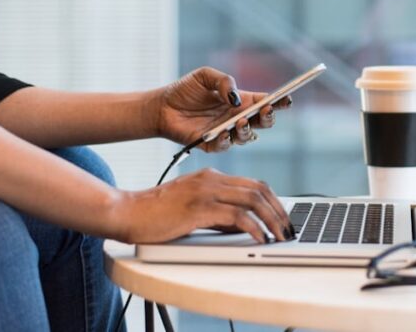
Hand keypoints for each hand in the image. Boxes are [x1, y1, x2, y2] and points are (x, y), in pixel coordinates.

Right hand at [109, 168, 293, 243]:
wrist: (126, 212)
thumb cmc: (155, 214)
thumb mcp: (193, 208)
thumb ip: (218, 213)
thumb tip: (243, 226)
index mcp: (212, 177)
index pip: (254, 184)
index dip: (274, 201)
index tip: (283, 218)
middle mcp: (212, 179)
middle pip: (259, 189)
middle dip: (279, 210)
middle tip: (288, 229)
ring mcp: (205, 192)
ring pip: (253, 200)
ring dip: (272, 219)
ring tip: (280, 236)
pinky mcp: (199, 208)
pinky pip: (236, 216)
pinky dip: (254, 227)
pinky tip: (260, 238)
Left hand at [151, 67, 290, 151]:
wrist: (161, 107)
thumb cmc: (185, 90)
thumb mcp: (205, 76)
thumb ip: (224, 82)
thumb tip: (235, 98)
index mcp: (241, 101)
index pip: (266, 102)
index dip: (279, 101)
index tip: (286, 98)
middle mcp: (237, 117)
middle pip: (263, 122)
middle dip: (269, 117)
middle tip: (266, 110)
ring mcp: (226, 132)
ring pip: (247, 137)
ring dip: (247, 130)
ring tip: (240, 121)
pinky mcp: (211, 144)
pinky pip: (224, 146)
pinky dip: (226, 140)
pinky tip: (223, 132)